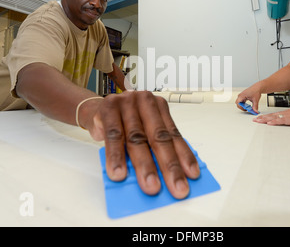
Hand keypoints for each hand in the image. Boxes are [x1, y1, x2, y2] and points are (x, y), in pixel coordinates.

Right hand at [85, 91, 199, 199]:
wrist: (96, 109)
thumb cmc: (124, 122)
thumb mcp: (142, 129)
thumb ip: (152, 146)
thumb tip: (167, 175)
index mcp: (159, 107)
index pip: (174, 135)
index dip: (184, 155)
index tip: (192, 175)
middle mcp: (145, 102)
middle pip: (159, 137)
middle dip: (169, 165)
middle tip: (176, 187)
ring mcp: (126, 103)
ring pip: (137, 139)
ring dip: (144, 165)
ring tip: (150, 185)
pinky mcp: (108, 109)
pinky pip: (114, 136)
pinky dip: (116, 157)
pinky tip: (119, 173)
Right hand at [235, 85, 261, 113]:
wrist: (257, 87)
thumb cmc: (256, 91)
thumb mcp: (255, 100)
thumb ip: (255, 106)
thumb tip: (255, 111)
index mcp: (242, 95)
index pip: (238, 103)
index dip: (241, 107)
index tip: (245, 109)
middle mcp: (240, 95)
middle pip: (238, 103)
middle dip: (242, 107)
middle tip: (247, 109)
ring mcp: (241, 96)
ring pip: (239, 103)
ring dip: (243, 106)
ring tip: (248, 108)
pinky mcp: (243, 96)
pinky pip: (241, 101)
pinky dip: (244, 104)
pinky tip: (248, 105)